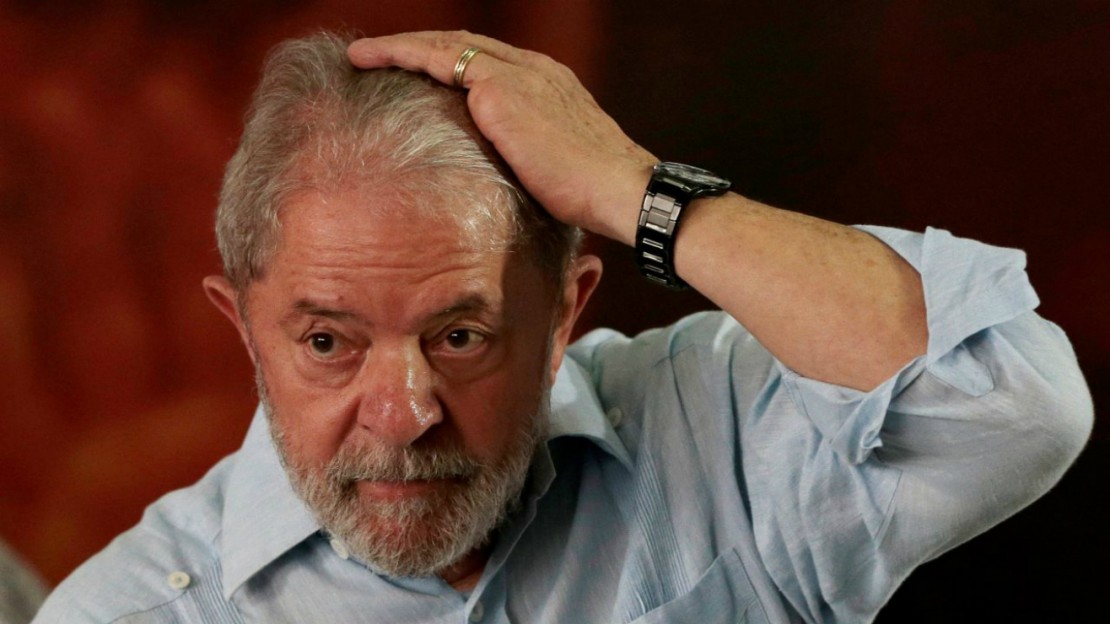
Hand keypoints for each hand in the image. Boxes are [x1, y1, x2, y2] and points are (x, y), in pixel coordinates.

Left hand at [347, 31, 656, 244]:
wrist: (620, 189)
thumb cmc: (597, 196)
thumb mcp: (557, 170)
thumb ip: (528, 160)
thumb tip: (505, 188)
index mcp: (548, 84)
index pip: (489, 63)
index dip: (451, 64)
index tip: (422, 74)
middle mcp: (532, 68)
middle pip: (462, 44)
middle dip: (420, 46)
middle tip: (381, 54)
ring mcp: (515, 73)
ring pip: (444, 45)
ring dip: (399, 45)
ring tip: (362, 54)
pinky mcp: (498, 87)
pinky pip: (436, 59)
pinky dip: (399, 53)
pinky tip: (368, 59)